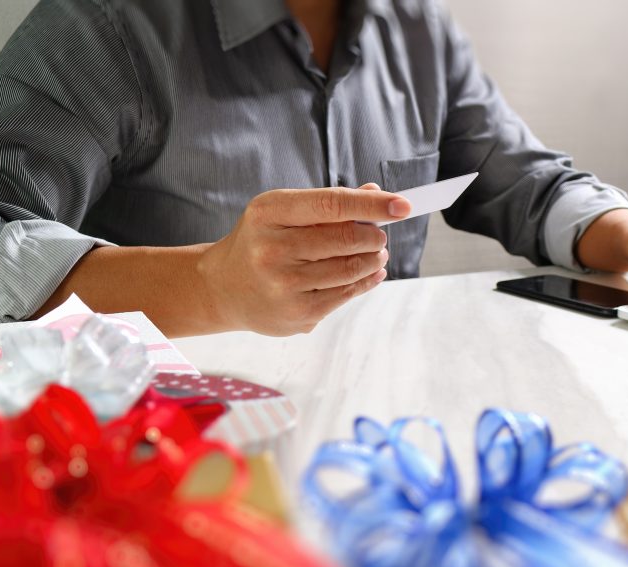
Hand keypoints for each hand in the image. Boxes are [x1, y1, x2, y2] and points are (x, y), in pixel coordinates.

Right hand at [198, 185, 409, 335]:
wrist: (225, 287)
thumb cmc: (262, 241)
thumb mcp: (283, 213)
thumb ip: (329, 204)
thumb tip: (376, 193)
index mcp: (269, 212)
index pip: (332, 204)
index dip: (372, 205)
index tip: (402, 206)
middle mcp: (272, 248)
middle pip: (346, 238)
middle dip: (374, 235)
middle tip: (379, 235)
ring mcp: (284, 284)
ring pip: (351, 268)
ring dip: (374, 259)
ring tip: (375, 253)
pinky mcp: (298, 313)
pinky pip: (346, 294)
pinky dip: (367, 280)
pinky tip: (371, 272)